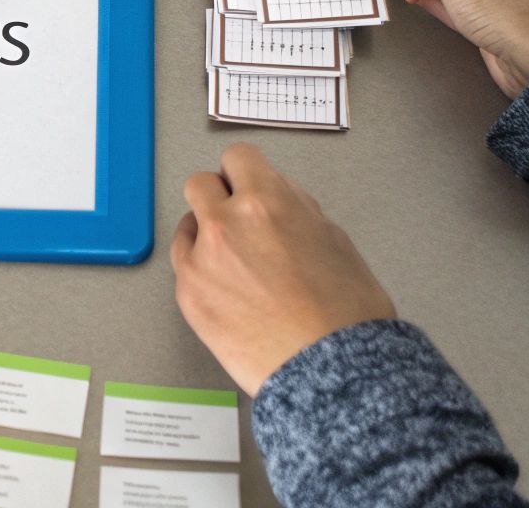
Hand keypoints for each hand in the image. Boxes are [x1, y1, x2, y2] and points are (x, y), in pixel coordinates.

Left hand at [172, 144, 395, 395]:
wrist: (331, 370)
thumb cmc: (344, 312)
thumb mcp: (333, 237)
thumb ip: (294, 207)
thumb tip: (274, 195)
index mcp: (265, 201)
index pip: (238, 158)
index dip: (247, 173)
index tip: (250, 185)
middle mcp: (225, 224)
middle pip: (200, 184)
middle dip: (220, 198)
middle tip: (240, 221)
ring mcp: (200, 261)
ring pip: (187, 226)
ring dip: (207, 235)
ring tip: (238, 265)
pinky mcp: (187, 296)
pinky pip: (184, 266)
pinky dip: (201, 271)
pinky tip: (229, 290)